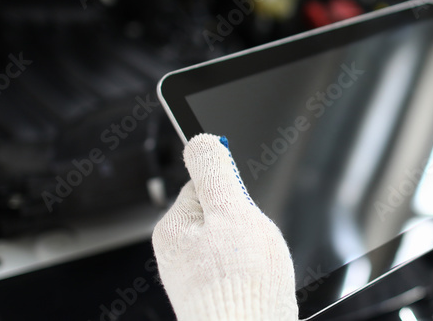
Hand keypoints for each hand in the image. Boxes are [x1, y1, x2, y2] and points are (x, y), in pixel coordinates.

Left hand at [152, 134, 297, 320]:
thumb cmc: (239, 286)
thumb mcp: (231, 213)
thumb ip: (215, 173)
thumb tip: (201, 139)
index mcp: (175, 226)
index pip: (204, 183)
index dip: (231, 188)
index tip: (241, 199)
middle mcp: (178, 251)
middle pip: (222, 212)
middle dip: (246, 222)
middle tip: (252, 241)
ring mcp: (194, 274)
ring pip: (234, 241)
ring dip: (252, 249)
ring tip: (256, 267)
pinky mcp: (213, 293)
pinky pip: (238, 267)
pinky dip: (253, 270)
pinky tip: (257, 282)